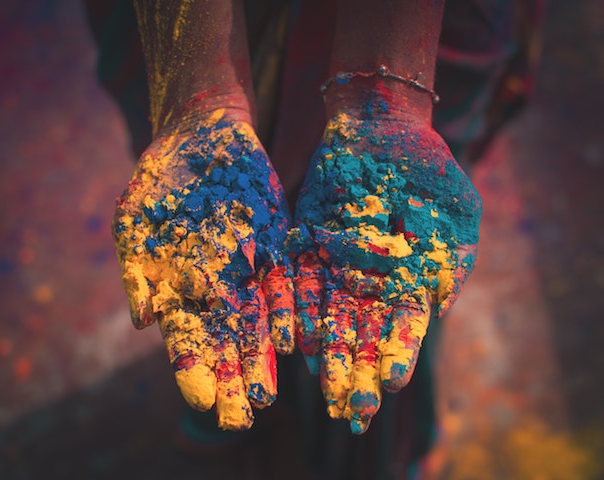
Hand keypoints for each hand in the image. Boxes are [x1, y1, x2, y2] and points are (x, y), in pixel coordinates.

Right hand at [113, 109, 293, 429]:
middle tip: (240, 419)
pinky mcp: (275, 249)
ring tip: (266, 394)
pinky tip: (288, 340)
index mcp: (179, 288)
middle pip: (224, 344)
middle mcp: (215, 288)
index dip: (194, 372)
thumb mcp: (135, 220)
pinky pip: (283, 286)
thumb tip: (143, 320)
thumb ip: (138, 271)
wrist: (203, 138)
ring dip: (260, 358)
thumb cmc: (161, 179)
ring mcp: (247, 271)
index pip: (186, 342)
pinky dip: (284, 312)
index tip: (205, 402)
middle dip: (231, 381)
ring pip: (256, 323)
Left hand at [288, 110, 480, 433]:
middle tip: (352, 408)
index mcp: (409, 279)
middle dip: (358, 369)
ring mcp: (337, 265)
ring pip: (329, 315)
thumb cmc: (429, 169)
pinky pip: (300, 282)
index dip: (397, 354)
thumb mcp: (457, 212)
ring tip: (320, 386)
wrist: (383, 129)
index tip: (390, 385)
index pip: (402, 327)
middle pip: (363, 332)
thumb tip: (440, 307)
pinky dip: (298, 308)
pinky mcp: (308, 245)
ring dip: (326, 350)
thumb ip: (452, 260)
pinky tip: (295, 337)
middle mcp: (370, 281)